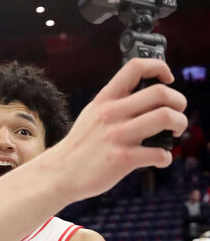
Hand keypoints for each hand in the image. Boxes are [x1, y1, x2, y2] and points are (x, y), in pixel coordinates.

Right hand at [47, 58, 186, 204]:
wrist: (61, 173)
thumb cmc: (81, 145)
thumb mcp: (92, 115)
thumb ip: (114, 103)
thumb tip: (147, 95)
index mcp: (104, 99)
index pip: (135, 67)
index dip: (159, 67)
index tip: (168, 79)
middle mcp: (111, 114)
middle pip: (161, 93)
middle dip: (179, 102)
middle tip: (177, 113)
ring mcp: (117, 136)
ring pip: (166, 118)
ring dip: (180, 125)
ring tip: (174, 132)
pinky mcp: (122, 159)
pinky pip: (159, 153)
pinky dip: (166, 157)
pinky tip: (159, 159)